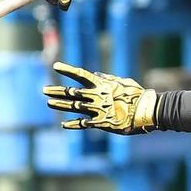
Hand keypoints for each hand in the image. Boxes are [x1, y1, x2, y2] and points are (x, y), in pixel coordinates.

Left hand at [43, 62, 158, 133]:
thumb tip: (96, 75)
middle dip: (57, 91)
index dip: (67, 69)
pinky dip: (73, 124)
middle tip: (44, 90)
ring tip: (49, 103)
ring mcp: (97, 109)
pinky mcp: (101, 122)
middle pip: (72, 92)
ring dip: (60, 105)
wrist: (146, 111)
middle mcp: (96, 96)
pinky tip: (63, 124)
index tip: (55, 65)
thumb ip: (107, 79)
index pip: (80, 74)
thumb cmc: (137, 95)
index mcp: (102, 84)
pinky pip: (83, 124)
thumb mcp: (122, 82)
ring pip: (74, 106)